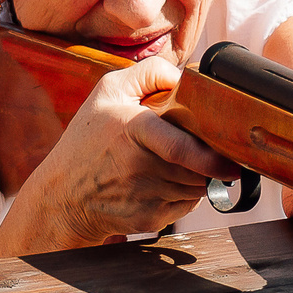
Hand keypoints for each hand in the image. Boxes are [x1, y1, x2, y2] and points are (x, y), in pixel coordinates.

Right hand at [12, 59, 239, 247]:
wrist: (63, 196)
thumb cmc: (87, 141)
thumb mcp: (108, 92)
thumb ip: (148, 73)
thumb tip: (183, 78)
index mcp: (132, 130)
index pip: (181, 148)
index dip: (210, 157)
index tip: (230, 159)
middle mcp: (140, 166)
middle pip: (197, 168)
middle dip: (207, 160)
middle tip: (200, 148)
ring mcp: (147, 196)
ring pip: (197, 187)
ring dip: (197, 176)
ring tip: (175, 163)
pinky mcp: (152, 218)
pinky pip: (187, 205)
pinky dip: (186, 194)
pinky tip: (164, 182)